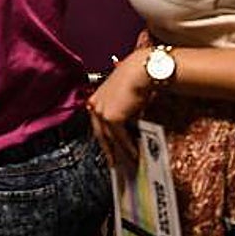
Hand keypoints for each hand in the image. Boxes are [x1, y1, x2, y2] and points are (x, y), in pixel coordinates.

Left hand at [86, 47, 150, 167]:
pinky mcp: (112, 118)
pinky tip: (135, 155)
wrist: (139, 72)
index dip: (104, 139)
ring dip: (121, 152)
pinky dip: (128, 147)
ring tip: (128, 163)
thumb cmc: (135, 79)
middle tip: (113, 164)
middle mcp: (95, 106)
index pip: (98, 124)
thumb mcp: (123, 96)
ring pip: (111, 138)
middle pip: (101, 134)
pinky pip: (120, 137)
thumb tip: (128, 127)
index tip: (108, 150)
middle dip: (108, 150)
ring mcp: (101, 112)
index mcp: (95, 99)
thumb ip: (121, 110)